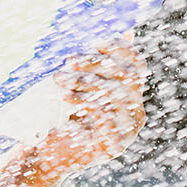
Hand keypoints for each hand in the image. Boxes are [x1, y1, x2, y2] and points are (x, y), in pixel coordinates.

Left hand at [35, 36, 147, 177]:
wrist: (49, 155)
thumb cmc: (63, 116)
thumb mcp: (80, 85)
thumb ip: (99, 63)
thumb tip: (126, 31)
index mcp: (131, 97)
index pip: (137, 65)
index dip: (119, 49)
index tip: (94, 43)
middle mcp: (136, 114)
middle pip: (124, 76)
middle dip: (94, 63)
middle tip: (68, 61)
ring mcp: (127, 131)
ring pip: (113, 93)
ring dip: (83, 81)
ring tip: (58, 79)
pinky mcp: (113, 144)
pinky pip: (104, 113)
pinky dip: (82, 100)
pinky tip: (64, 96)